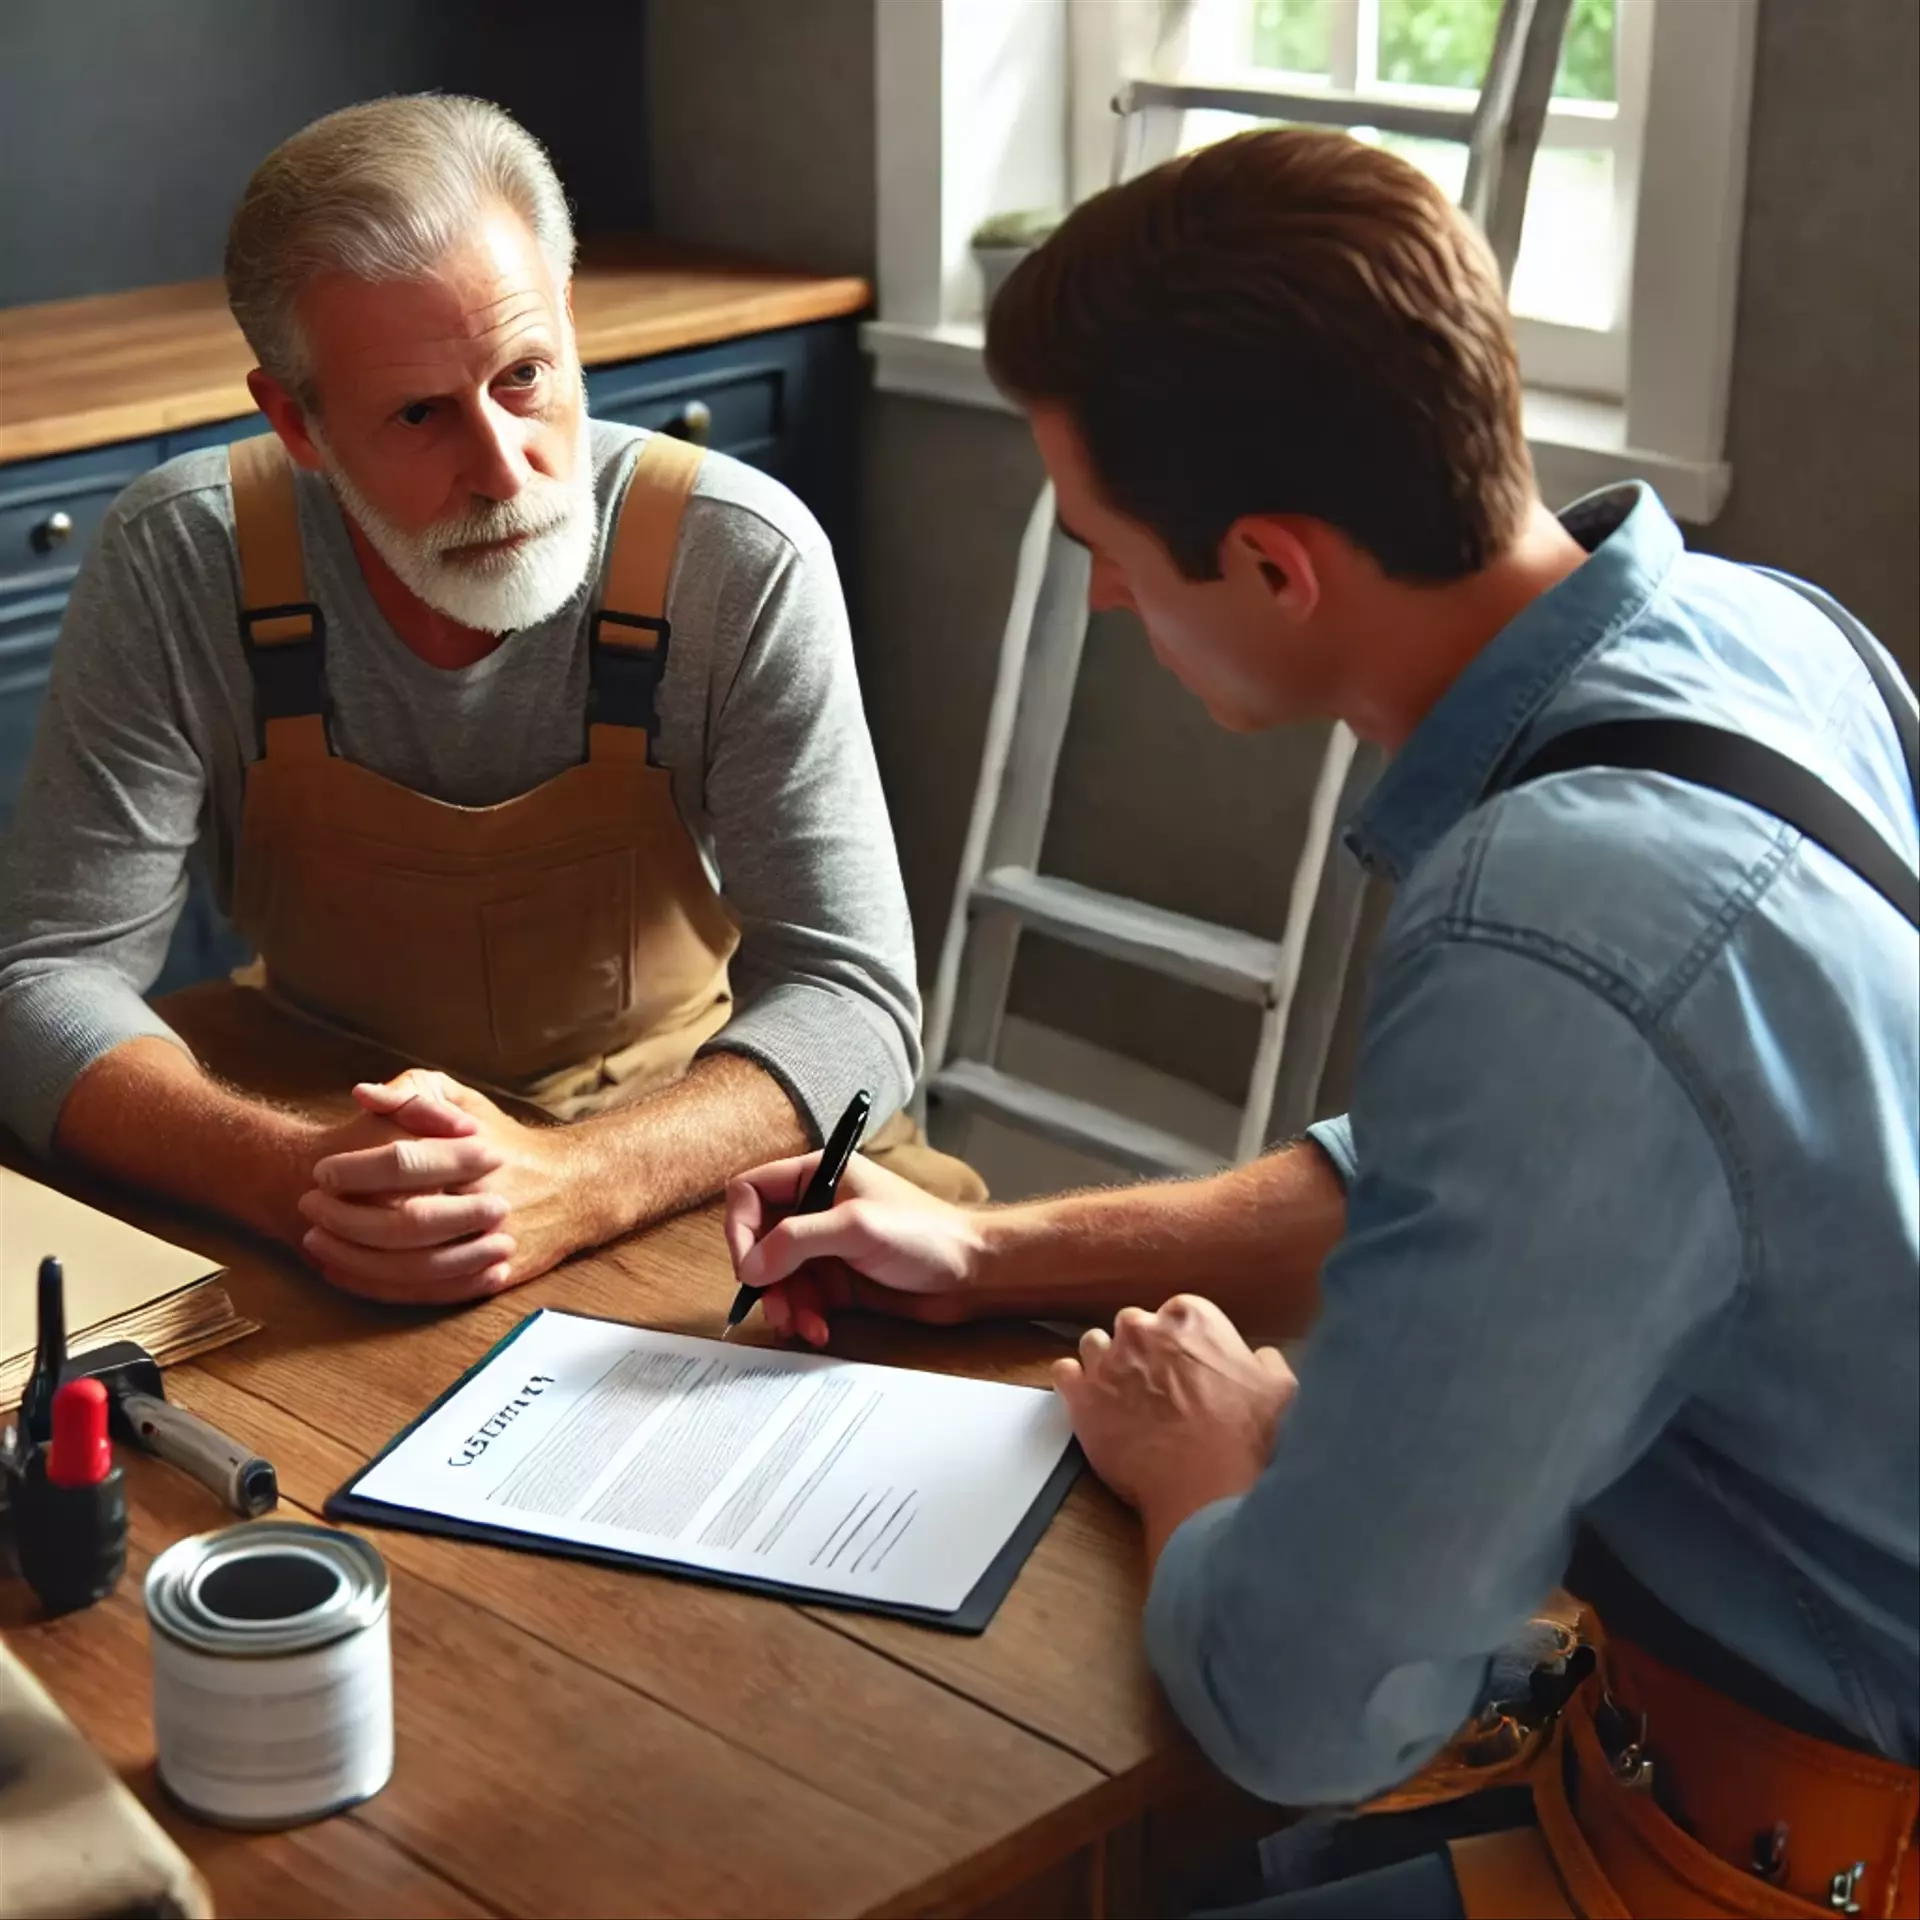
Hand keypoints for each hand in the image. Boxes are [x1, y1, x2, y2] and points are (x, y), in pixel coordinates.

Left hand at [297, 1070, 592, 1303]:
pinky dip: (380, 1288)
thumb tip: (363, 1094)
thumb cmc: (507, 1141)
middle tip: (309, 1208)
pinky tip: (348, 1274)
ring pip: (411, 1266)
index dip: (355, 1170)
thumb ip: (415, 1092)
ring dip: (355, 1259)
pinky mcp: (491, 1276)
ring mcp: (489, 1244)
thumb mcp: (467, 1101)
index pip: (405, 1162)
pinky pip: (428, 1292)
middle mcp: (484, 1200)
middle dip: (346, 1219)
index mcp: (476, 1153)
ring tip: (317, 1244)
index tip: (321, 1172)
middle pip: (403, 1220)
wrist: (576, 1186)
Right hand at [724, 1150, 987, 1346]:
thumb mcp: (857, 1228)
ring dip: (783, 1304)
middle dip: (763, 1278)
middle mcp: (816, 1208)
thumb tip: (750, 1265)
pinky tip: (820, 1329)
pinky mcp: (837, 1280)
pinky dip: (803, 1316)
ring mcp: (826, 1246)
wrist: (974, 1273)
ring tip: (802, 1325)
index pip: (750, 1191)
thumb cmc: (927, 1235)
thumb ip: (798, 1240)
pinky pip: (801, 1299)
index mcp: (818, 1175)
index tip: (748, 1267)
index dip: (739, 1228)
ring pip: (776, 1276)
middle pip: (758, 1241)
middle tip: (774, 1306)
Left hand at [1051, 1295, 1295, 1562]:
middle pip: (1134, 1325)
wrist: (1208, 1489)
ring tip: (1122, 1394)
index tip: (1186, 1365)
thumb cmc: (1246, 1440)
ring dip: (1107, 1363)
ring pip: (1095, 1344)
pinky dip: (1073, 1384)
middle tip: (1157, 1384)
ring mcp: (1108, 1361)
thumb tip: (1260, 1357)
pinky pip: (1063, 1372)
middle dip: (1143, 1349)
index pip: (1177, 1313)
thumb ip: (1265, 1362)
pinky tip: (1089, 1401)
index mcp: (1191, 1318)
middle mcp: (1144, 1330)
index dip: (1182, 1342)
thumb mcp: (1280, 1390)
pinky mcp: (1081, 1397)